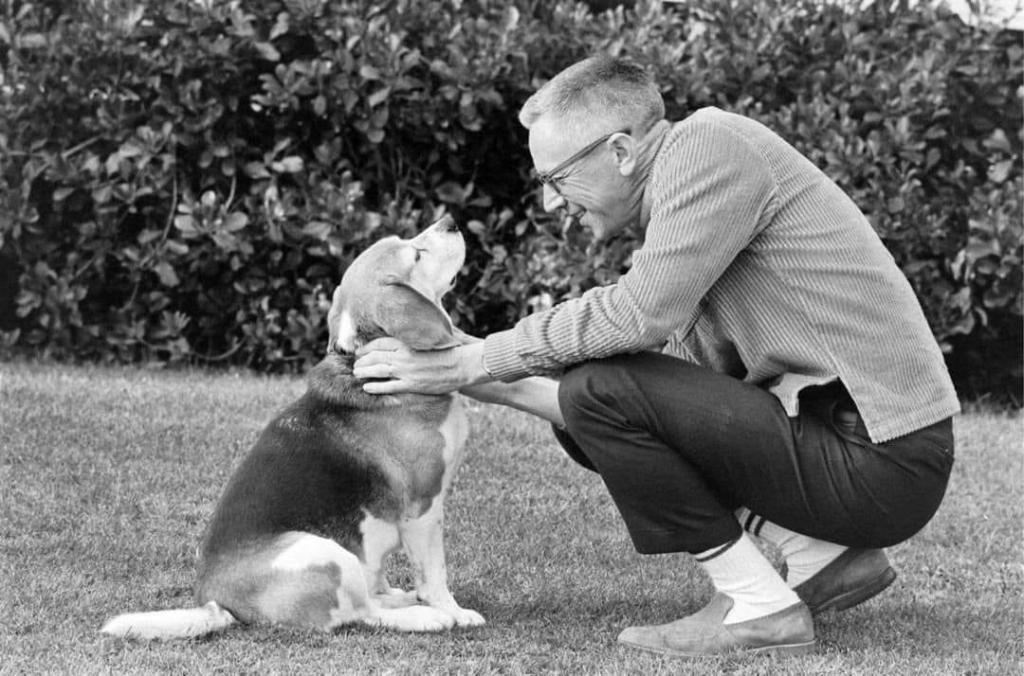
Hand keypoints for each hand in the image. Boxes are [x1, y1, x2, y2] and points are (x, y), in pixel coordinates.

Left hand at [353, 338, 487, 394]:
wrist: (462, 364)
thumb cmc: (448, 351)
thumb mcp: (429, 339)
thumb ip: (415, 337)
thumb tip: (405, 337)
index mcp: (408, 342)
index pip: (380, 342)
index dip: (367, 347)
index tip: (360, 351)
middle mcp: (404, 355)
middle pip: (375, 356)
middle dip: (362, 360)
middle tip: (355, 364)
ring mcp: (406, 370)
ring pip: (378, 370)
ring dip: (364, 372)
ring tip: (357, 373)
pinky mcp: (412, 384)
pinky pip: (389, 386)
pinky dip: (376, 387)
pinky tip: (367, 387)